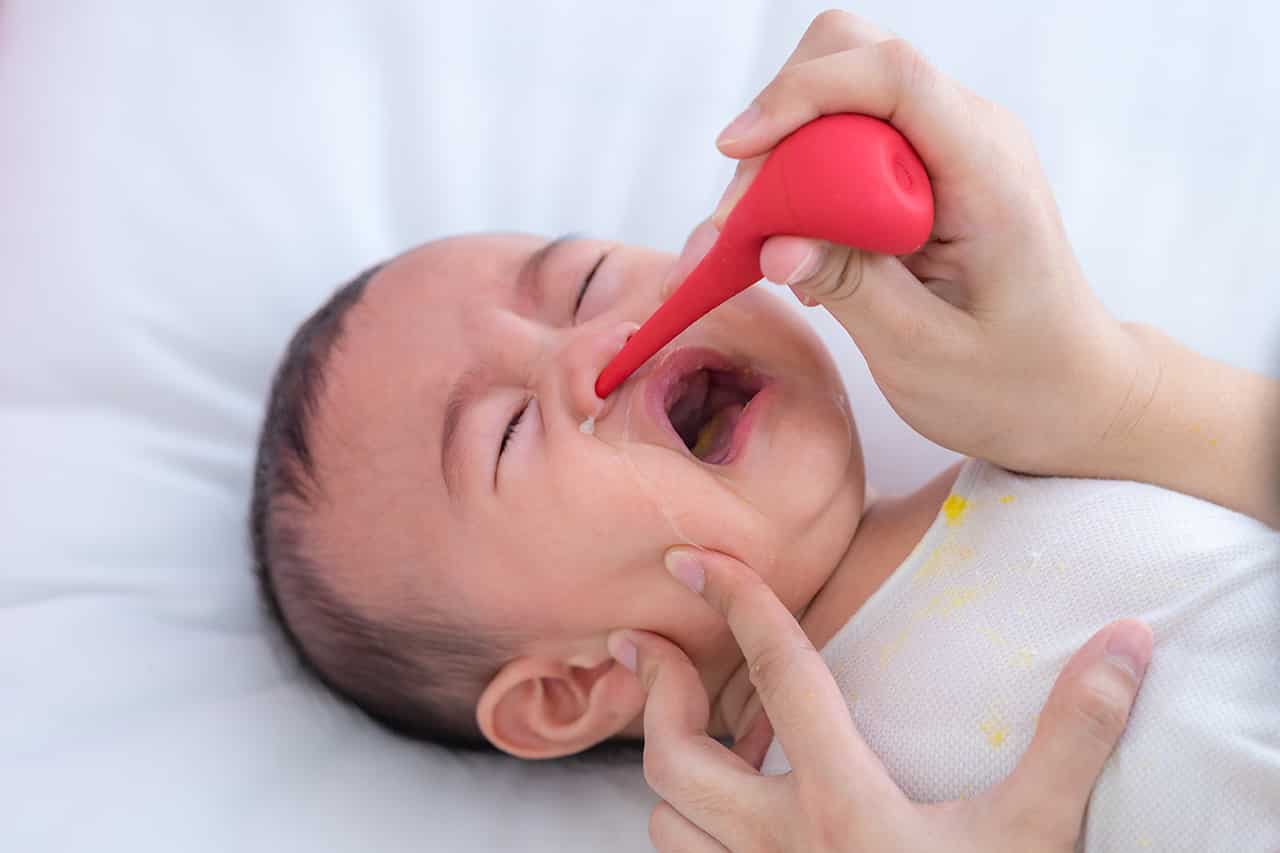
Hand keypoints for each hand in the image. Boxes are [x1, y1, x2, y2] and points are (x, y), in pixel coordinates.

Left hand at [608, 548, 1152, 851]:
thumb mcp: (1041, 835)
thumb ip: (1076, 735)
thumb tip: (1128, 638)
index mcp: (845, 802)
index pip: (780, 674)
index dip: (738, 602)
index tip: (692, 558)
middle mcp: (781, 847)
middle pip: (677, 757)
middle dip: (655, 693)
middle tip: (647, 646)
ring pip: (668, 823)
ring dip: (671, 771)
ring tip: (687, 729)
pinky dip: (688, 834)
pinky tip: (716, 816)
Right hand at [698, 10, 1158, 479]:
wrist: (1066, 391)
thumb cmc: (1014, 380)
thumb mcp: (925, 352)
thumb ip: (852, 289)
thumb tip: (774, 247)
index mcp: (987, 170)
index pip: (893, 75)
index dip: (804, 95)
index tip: (736, 151)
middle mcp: (967, 134)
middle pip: (851, 58)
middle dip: (780, 123)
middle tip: (744, 219)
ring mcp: (943, 146)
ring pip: (835, 96)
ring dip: (781, 158)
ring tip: (762, 247)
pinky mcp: (918, 169)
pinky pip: (841, 141)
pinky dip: (799, 182)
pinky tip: (802, 254)